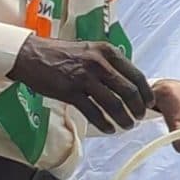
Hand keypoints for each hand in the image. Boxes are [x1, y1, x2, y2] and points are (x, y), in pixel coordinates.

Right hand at [12, 36, 151, 132]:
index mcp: (107, 51)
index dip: (146, 92)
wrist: (30, 55)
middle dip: (137, 108)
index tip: (149, 103)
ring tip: (127, 126)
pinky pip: (94, 112)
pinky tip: (108, 129)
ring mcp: (85, 78)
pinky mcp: (71, 92)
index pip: (136, 75)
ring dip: (123, 119)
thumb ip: (109, 64)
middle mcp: (99, 63)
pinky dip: (104, 123)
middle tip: (138, 118)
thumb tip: (128, 83)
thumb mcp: (91, 50)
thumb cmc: (61, 54)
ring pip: (113, 104)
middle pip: (128, 91)